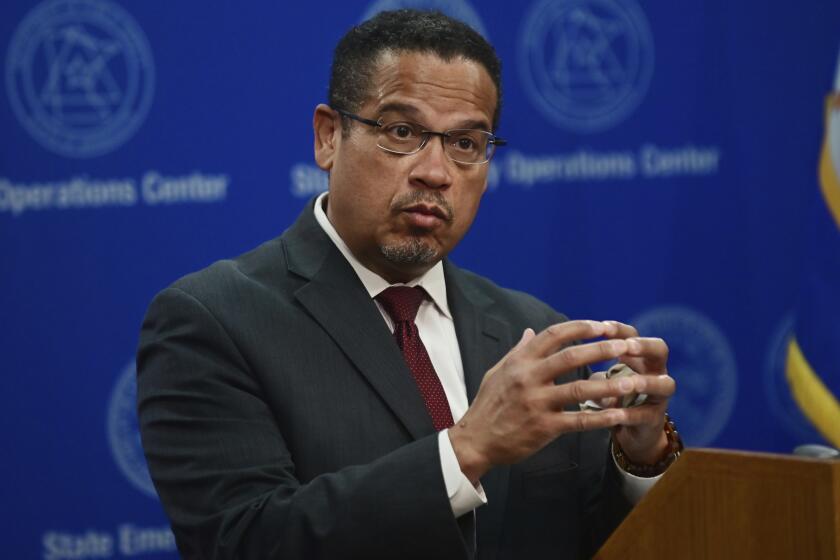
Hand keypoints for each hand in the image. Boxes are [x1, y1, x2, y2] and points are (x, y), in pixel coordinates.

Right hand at [448, 320, 665, 483]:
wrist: (475, 440)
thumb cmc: (488, 405)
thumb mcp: (498, 371)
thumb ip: (518, 351)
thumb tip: (531, 331)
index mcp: (519, 362)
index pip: (554, 335)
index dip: (581, 328)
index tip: (603, 325)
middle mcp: (528, 378)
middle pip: (570, 357)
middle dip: (601, 349)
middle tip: (626, 346)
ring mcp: (536, 403)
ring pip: (579, 389)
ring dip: (608, 384)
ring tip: (633, 381)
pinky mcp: (543, 427)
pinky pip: (578, 420)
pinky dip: (600, 417)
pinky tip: (620, 414)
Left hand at [600, 320, 674, 464]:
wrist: (630, 432)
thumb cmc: (614, 398)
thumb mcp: (603, 379)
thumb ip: (593, 368)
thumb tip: (571, 355)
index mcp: (638, 357)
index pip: (633, 335)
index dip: (619, 330)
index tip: (602, 328)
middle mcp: (654, 372)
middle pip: (660, 350)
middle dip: (644, 346)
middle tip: (627, 347)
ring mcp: (658, 396)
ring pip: (664, 384)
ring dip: (646, 382)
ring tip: (631, 384)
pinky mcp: (654, 420)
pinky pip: (646, 415)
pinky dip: (631, 414)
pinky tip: (617, 414)